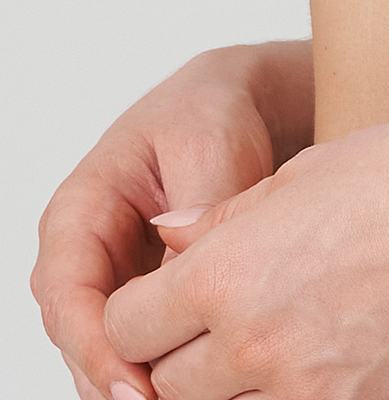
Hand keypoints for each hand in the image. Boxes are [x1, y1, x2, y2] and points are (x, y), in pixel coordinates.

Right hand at [32, 41, 313, 399]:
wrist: (231, 109)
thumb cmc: (211, 118)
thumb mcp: (208, 153)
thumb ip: (193, 222)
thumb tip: (184, 296)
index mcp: (79, 209)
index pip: (66, 291)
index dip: (94, 344)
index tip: (134, 385)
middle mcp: (81, 253)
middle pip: (76, 335)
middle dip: (110, 378)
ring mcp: (106, 279)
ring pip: (100, 350)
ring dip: (129, 382)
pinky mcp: (137, 299)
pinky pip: (134, 345)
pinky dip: (155, 371)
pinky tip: (189, 389)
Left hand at [103, 107, 388, 399]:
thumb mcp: (304, 174)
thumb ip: (224, 218)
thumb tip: (167, 238)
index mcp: (226, 272)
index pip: (127, 326)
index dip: (144, 314)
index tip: (169, 303)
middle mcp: (252, 342)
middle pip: (167, 386)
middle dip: (184, 358)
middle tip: (228, 327)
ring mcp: (305, 391)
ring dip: (239, 386)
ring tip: (285, 340)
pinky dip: (298, 396)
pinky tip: (328, 365)